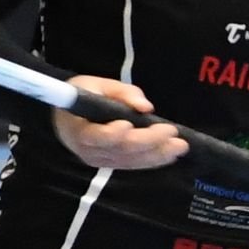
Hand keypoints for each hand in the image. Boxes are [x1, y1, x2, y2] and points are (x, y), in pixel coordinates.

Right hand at [52, 75, 185, 170]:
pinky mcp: (111, 164)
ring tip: (180, 146)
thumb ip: (121, 92)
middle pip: (120, 150)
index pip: (95, 136)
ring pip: (130, 161)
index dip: (112, 134)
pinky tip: (171, 154)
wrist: (68, 115)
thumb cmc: (83, 96)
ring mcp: (100, 160)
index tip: (129, 124)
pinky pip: (134, 164)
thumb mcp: (96, 84)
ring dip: (157, 154)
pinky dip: (154, 159)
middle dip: (148, 142)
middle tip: (172, 132)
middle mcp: (88, 150)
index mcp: (78, 128)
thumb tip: (145, 106)